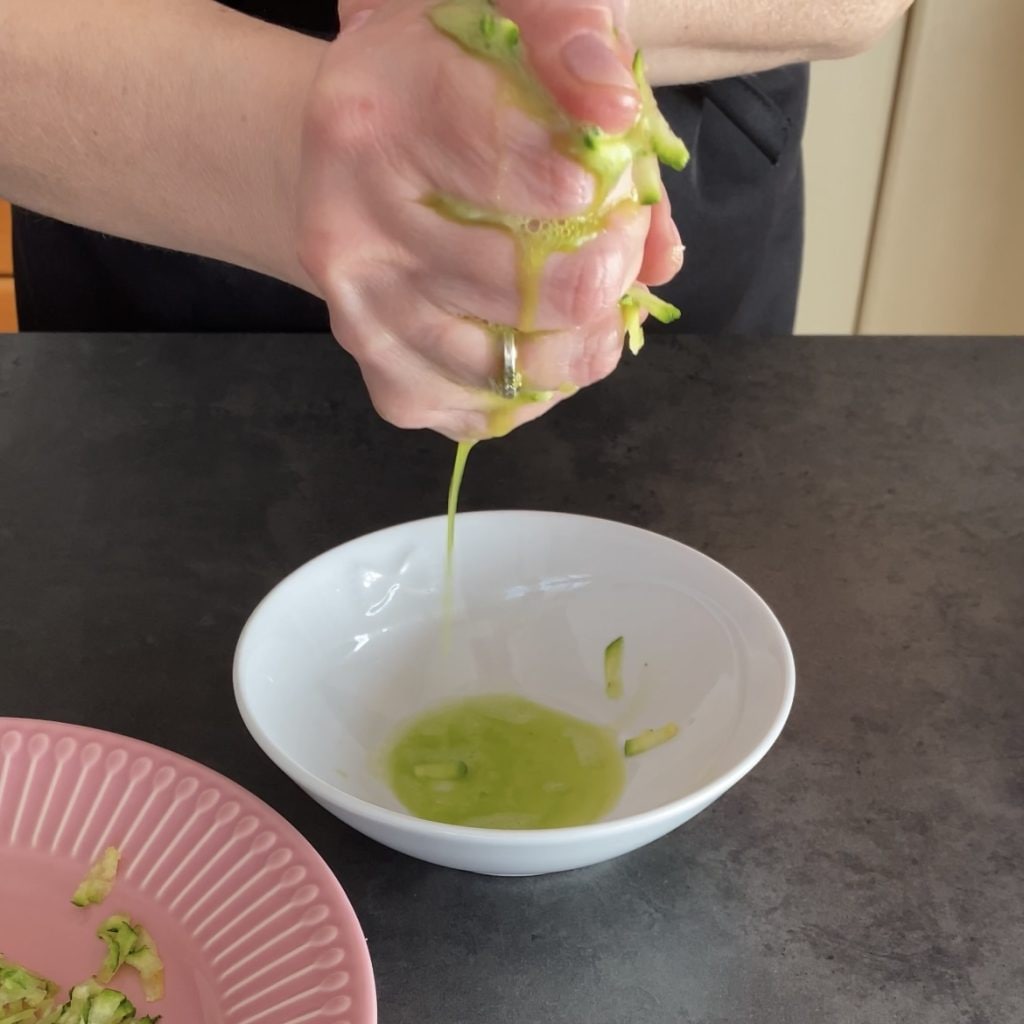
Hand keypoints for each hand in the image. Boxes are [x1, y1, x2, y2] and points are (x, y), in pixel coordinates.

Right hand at [297, 0, 682, 439]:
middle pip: (505, 280)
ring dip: (581, 348)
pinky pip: (483, 412)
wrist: (354, 168)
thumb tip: (619, 118)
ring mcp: (361, 317)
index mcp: (370, 119)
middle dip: (597, 272)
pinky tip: (550, 347)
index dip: (566, 177)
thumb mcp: (492, 25)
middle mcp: (347, 228)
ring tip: (607, 309)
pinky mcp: (386, 380)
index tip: (602, 183)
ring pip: (500, 365)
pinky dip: (538, 391)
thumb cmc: (440, 92)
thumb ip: (566, 36)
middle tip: (621, 250)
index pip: (485, 151)